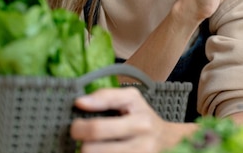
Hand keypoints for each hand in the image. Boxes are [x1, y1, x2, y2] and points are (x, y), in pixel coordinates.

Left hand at [71, 87, 195, 152]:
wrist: (167, 141)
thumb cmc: (143, 117)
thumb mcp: (132, 99)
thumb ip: (106, 96)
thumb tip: (79, 102)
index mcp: (140, 123)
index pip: (97, 128)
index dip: (79, 127)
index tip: (76, 124)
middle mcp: (141, 145)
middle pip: (91, 149)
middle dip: (80, 142)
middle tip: (81, 136)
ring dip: (87, 151)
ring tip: (93, 144)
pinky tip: (102, 150)